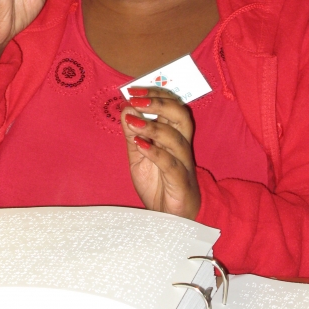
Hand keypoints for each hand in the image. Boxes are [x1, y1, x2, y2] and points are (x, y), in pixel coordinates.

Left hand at [121, 88, 200, 219]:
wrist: (169, 218)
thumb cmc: (158, 183)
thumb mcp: (138, 156)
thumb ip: (133, 134)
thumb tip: (125, 109)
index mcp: (173, 135)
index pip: (172, 106)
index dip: (155, 94)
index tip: (133, 90)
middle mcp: (181, 145)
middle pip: (180, 116)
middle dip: (159, 103)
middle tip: (137, 100)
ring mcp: (183, 163)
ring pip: (176, 138)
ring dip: (153, 126)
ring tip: (133, 121)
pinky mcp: (180, 181)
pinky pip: (171, 164)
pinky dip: (155, 152)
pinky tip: (140, 144)